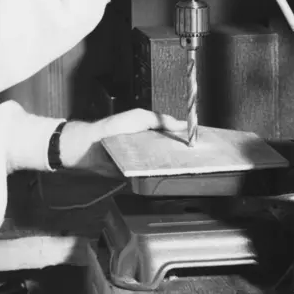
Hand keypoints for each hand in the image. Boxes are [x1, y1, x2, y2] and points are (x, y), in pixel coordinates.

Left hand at [59, 109, 186, 176]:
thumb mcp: (139, 116)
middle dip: (182, 156)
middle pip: (171, 153)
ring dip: (170, 167)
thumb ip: (160, 119)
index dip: (185, 140)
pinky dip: (156, 177)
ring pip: (162, 167)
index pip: (173, 137)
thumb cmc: (113, 128)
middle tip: (198, 159)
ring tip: (185, 168)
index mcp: (151, 133)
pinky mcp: (136, 175)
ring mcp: (142, 163)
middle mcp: (149, 149)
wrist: (92, 147)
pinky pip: (150, 177)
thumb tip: (182, 123)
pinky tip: (166, 176)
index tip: (201, 144)